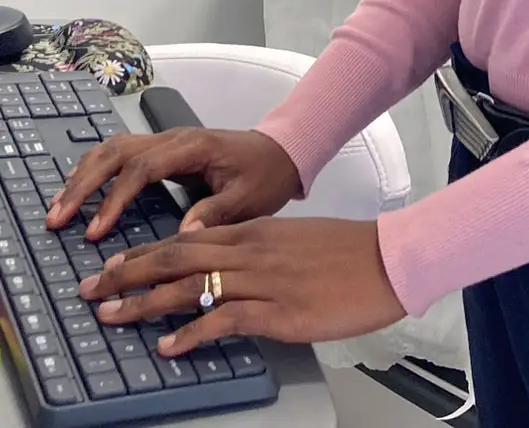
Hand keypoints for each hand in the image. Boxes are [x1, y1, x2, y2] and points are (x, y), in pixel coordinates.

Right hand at [46, 128, 301, 239]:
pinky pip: (121, 153)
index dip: (116, 198)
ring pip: (114, 148)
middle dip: (84, 183)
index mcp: (193, 148)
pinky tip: (79, 191)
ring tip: (58, 209)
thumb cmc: (266, 175)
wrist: (281, 152)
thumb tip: (183, 235)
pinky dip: (95, 170)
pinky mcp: (163, 150)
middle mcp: (174, 138)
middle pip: (117, 151)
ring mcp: (166, 141)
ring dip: (83, 175)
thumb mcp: (249, 199)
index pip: (143, 167)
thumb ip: (216, 213)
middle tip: (58, 218)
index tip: (96, 230)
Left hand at [77, 218, 405, 353]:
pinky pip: (225, 319)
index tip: (112, 265)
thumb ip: (258, 253)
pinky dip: (193, 333)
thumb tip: (227, 274)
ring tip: (113, 315)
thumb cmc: (346, 253)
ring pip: (191, 285)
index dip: (143, 253)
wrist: (386, 259)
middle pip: (176, 256)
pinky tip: (171, 346)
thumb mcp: (294, 243)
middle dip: (129, 273)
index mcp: (254, 232)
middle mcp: (251, 250)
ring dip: (147, 302)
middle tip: (93, 287)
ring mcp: (263, 280)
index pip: (185, 237)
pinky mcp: (279, 309)